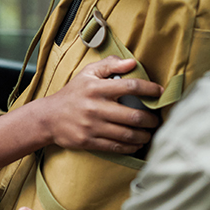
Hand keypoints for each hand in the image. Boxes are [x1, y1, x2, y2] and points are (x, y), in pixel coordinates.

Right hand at [33, 56, 161, 154]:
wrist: (49, 118)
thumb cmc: (72, 93)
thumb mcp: (87, 73)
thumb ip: (109, 65)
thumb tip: (132, 62)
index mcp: (96, 88)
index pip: (130, 86)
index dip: (150, 89)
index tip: (160, 92)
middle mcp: (95, 107)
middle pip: (133, 115)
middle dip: (151, 120)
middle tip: (157, 119)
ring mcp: (92, 126)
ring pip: (127, 134)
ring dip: (144, 135)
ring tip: (150, 133)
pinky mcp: (89, 141)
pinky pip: (116, 146)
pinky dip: (131, 146)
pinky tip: (137, 143)